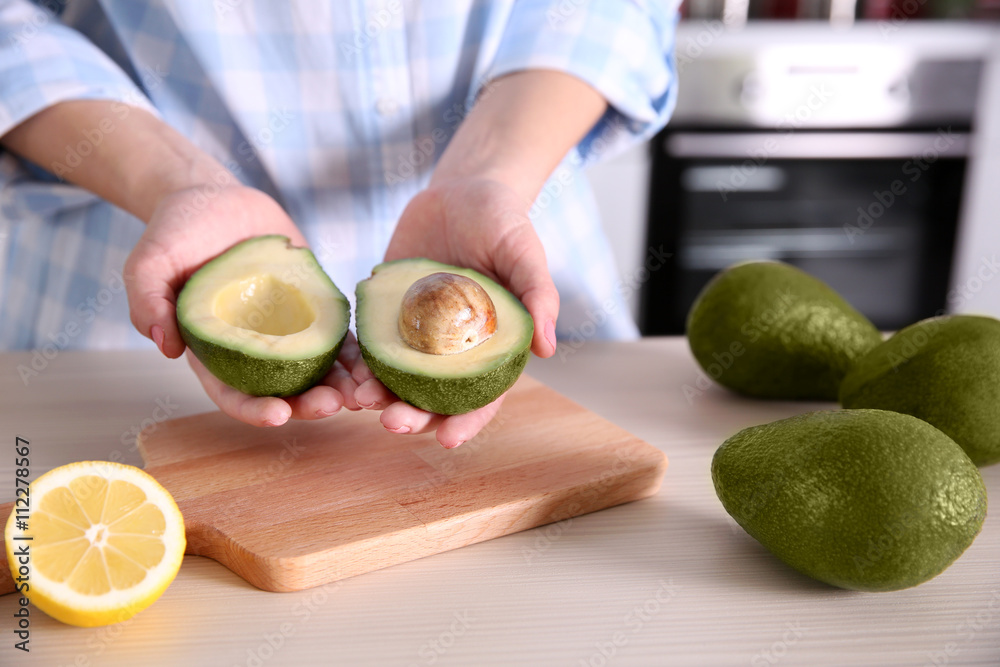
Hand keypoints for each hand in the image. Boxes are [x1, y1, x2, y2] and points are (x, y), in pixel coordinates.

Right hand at [124, 184, 359, 425]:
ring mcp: (287, 332)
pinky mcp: (313, 309)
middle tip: (333, 406)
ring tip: (364, 394)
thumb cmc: (176, 232)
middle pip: (283, 391)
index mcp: (214, 352)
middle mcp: (253, 350)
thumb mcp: (149, 261)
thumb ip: (148, 301)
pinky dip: (356, 355)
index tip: (279, 415)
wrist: (215, 197)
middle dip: (308, 405)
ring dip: (340, 387)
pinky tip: (377, 363)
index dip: (255, 410)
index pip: (233, 394)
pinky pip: (339, 338)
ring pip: (317, 371)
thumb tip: (164, 347)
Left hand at [352, 176, 559, 447]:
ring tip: (358, 402)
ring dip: (378, 394)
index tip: (447, 440)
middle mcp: (451, 348)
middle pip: (432, 395)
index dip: (467, 421)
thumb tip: (547, 348)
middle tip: (392, 423)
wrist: (461, 189)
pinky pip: (369, 343)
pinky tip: (340, 372)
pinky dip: (355, 361)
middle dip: (413, 415)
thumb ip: (538, 296)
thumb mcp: (525, 252)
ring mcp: (417, 332)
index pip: (482, 396)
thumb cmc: (503, 221)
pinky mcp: (387, 311)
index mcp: (490, 346)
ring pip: (396, 376)